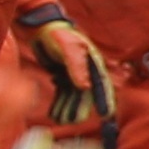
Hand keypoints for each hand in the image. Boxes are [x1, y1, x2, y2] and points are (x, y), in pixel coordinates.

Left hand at [13, 0, 115, 133]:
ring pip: (73, 95)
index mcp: (93, 63)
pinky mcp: (61, 75)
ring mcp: (74, 73)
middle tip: (75, 122)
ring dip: (68, 108)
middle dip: (81, 108)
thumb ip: (77, 66)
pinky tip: (55, 113)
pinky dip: (60, 102)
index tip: (107, 115)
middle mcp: (86, 70)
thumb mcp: (68, 48)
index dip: (105, 100)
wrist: (42, 26)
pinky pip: (62, 92)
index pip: (102, 85)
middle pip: (86, 94)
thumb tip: (85, 87)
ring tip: (62, 121)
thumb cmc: (58, 34)